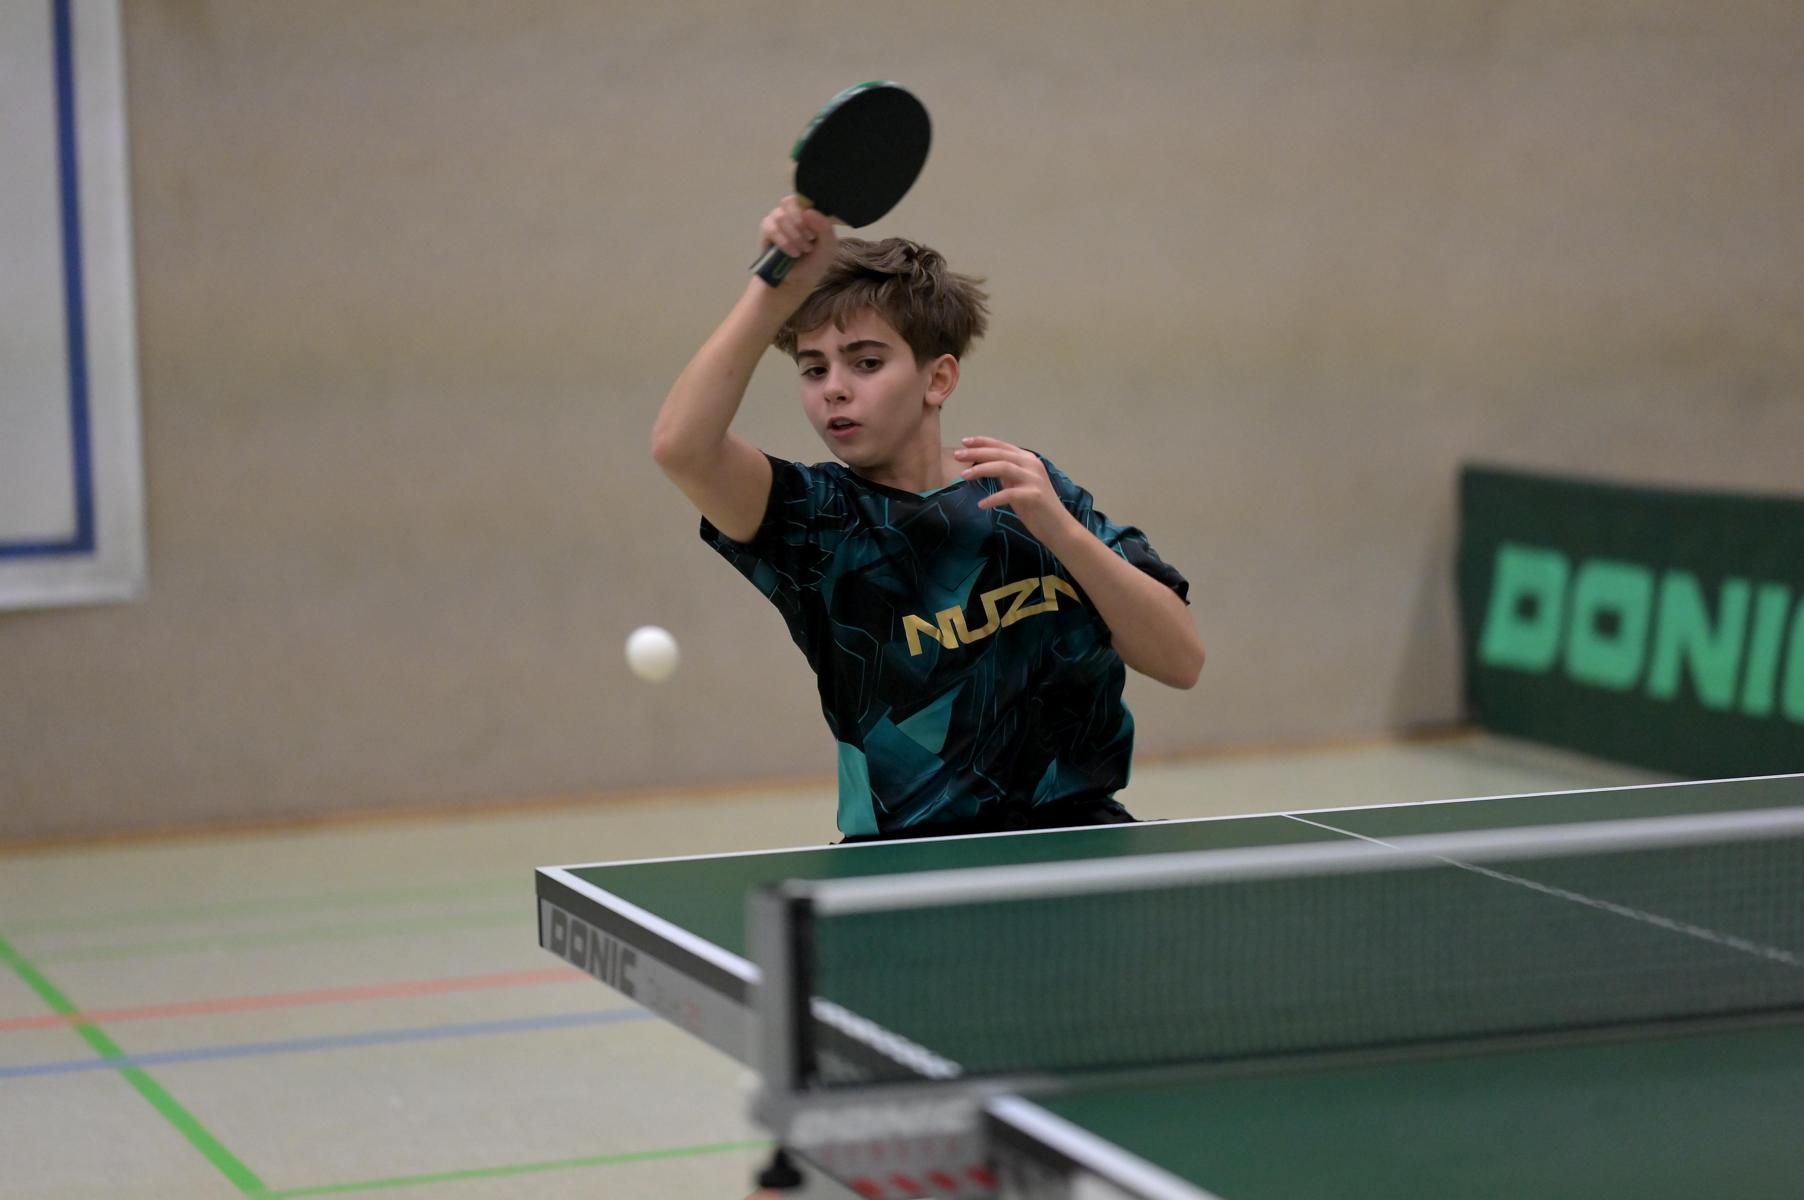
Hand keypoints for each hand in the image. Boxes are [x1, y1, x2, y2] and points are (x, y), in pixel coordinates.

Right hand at [758, 196, 837, 293]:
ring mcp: (779, 218)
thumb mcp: (829, 248)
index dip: (809, 211)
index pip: (807, 196)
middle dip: (801, 224)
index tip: (815, 231)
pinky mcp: (767, 229)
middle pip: (791, 201)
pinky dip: (783, 241)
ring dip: (793, 236)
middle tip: (809, 240)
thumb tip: (808, 211)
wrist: (797, 281)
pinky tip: (791, 252)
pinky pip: (771, 227)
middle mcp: (794, 211)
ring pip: (780, 215)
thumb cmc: (815, 262)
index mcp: (811, 211)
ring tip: (801, 251)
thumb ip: (825, 228)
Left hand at [954, 437, 1076, 544]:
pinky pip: (1009, 494)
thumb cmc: (1036, 508)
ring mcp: (1034, 479)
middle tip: (957, 455)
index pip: (1002, 446)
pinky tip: (981, 504)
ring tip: (964, 476)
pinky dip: (993, 498)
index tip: (964, 442)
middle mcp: (1032, 465)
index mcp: (1027, 460)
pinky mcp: (1034, 495)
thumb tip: (986, 466)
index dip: (982, 442)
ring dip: (981, 470)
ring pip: (1003, 467)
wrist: (1058, 527)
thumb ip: (1007, 474)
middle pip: (1000, 453)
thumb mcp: (1019, 485)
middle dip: (977, 453)